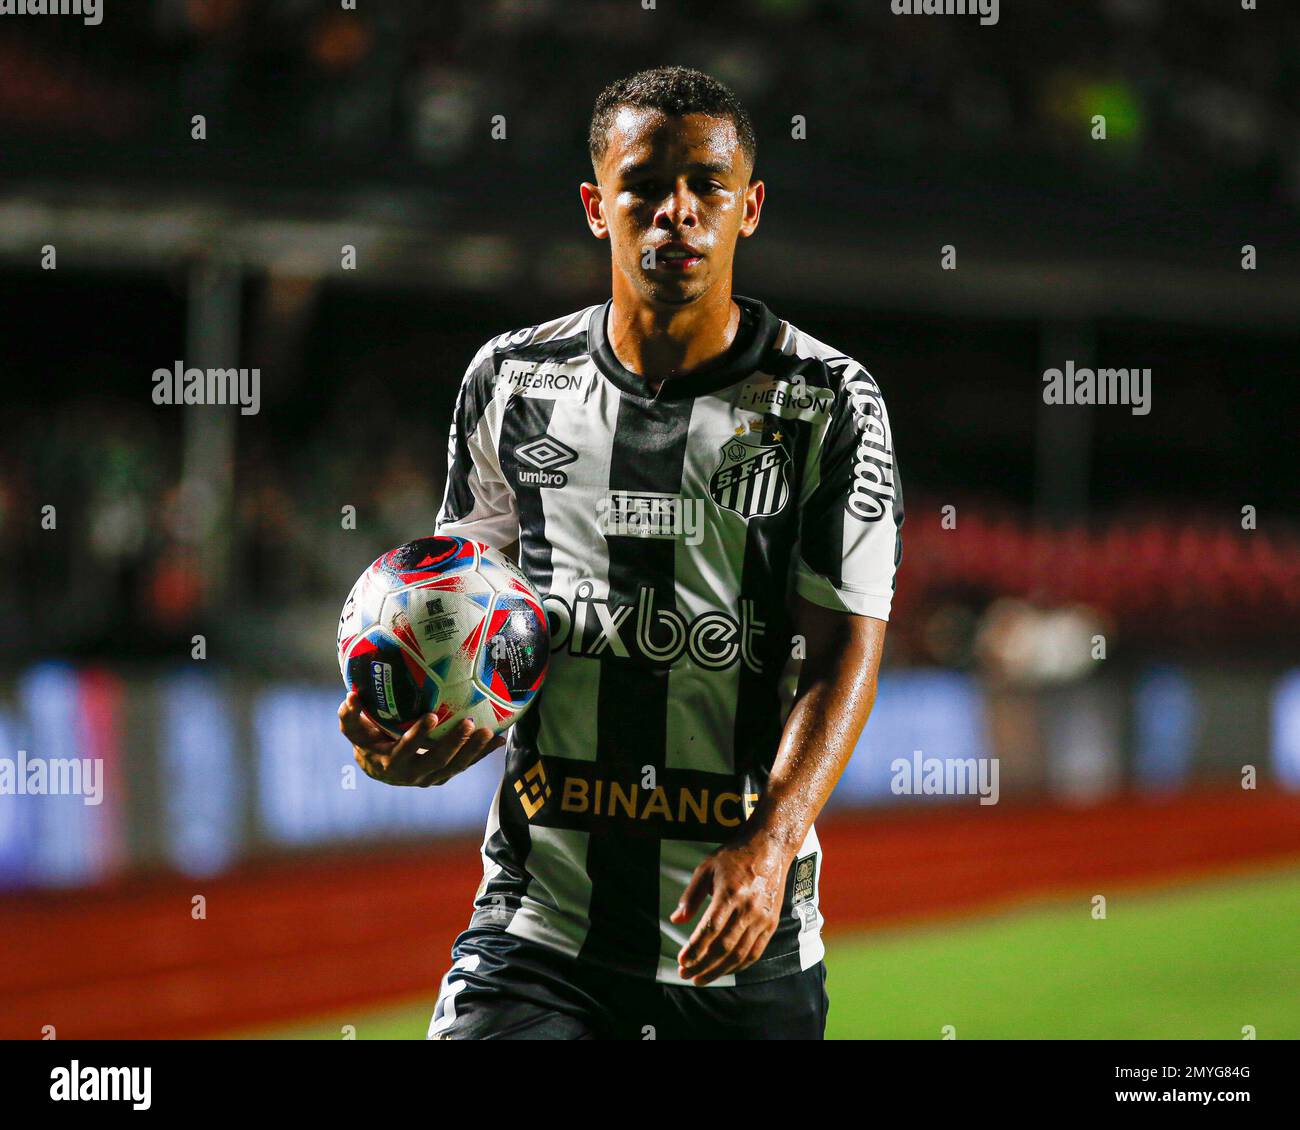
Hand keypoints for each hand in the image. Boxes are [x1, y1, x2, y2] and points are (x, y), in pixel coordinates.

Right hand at [337, 690, 503, 786]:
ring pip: (455, 766)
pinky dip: (482, 755)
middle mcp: (412, 774)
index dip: (418, 735)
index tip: (432, 716)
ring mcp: (430, 777)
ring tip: (490, 732)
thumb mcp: (354, 730)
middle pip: (436, 761)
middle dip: (454, 744)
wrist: (378, 768)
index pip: (405, 749)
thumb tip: (350, 695)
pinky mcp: (444, 775)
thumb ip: (350, 715)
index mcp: (390, 762)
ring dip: (473, 751)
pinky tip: (500, 740)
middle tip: (469, 723)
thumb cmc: (366, 741)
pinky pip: (465, 765)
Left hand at [670, 834, 791, 984]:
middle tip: (685, 974)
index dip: (695, 948)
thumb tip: (675, 919)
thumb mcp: (706, 869)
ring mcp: (762, 918)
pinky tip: (724, 970)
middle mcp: (748, 909)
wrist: (769, 849)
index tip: (681, 961)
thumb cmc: (734, 857)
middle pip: (724, 946)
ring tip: (700, 978)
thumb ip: (690, 896)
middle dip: (703, 964)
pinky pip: (755, 952)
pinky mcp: (771, 923)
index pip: (710, 929)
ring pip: (740, 954)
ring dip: (719, 970)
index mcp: (730, 893)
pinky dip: (739, 965)